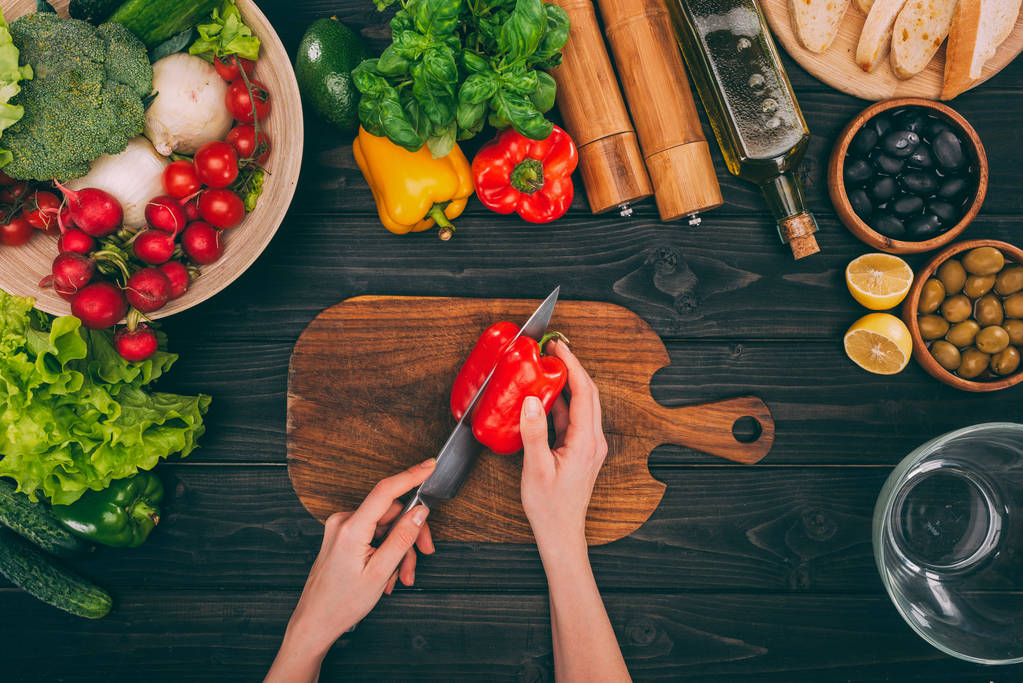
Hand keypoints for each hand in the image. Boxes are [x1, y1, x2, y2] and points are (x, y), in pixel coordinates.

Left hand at [281, 459, 436, 655]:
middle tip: (421, 556)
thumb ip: (402, 538)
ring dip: (398, 549)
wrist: (316, 621)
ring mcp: (341, 528)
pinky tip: (387, 572)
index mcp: (351, 529)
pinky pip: (374, 534)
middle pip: (391, 513)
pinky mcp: (342, 536)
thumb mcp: (380, 573)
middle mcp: (343, 522)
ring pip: (385, 526)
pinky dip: (386, 550)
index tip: (429, 466)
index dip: (411, 476)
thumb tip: (420, 511)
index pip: (385, 491)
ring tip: (400, 576)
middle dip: (409, 535)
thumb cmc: (342, 603)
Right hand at [519, 340, 607, 551]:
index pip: (585, 392)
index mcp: (586, 443)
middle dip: (572, 368)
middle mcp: (593, 441)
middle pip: (588, 394)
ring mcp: (589, 446)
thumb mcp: (536, 470)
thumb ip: (534, 434)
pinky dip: (562, 404)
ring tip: (547, 369)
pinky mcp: (582, 452)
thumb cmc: (550, 508)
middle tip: (552, 350)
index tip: (558, 348)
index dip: (572, 366)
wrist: (561, 534)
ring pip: (582, 405)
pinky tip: (545, 399)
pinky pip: (574, 419)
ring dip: (567, 385)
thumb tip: (531, 401)